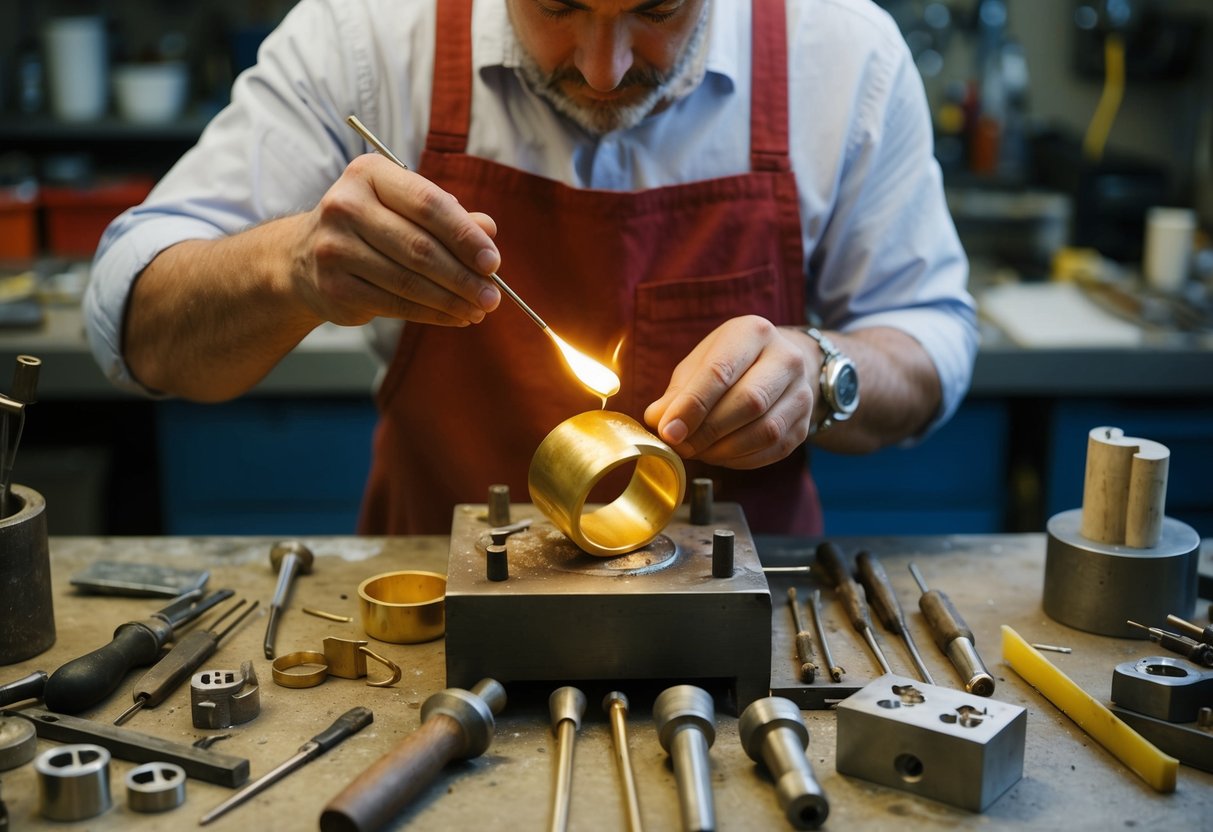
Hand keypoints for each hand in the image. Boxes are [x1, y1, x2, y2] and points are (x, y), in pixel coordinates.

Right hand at [292, 153, 501, 326]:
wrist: (304, 257)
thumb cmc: (370, 226)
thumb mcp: (405, 208)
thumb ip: (448, 216)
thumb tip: (489, 229)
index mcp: (369, 174)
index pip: (428, 204)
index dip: (465, 235)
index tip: (493, 261)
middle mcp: (346, 206)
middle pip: (420, 247)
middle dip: (463, 276)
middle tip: (494, 295)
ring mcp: (335, 248)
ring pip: (409, 281)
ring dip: (452, 300)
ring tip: (480, 309)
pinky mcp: (335, 287)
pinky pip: (395, 305)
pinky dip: (432, 314)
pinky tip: (456, 317)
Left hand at [643, 316, 816, 468]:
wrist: (782, 366)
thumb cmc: (732, 363)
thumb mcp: (701, 363)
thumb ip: (678, 392)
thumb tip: (657, 421)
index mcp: (753, 333)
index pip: (720, 372)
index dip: (692, 406)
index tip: (668, 432)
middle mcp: (786, 358)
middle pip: (748, 402)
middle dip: (707, 431)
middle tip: (680, 446)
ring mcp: (802, 392)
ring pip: (764, 431)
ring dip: (723, 450)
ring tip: (697, 452)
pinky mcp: (805, 424)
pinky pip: (772, 450)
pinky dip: (740, 459)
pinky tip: (719, 455)